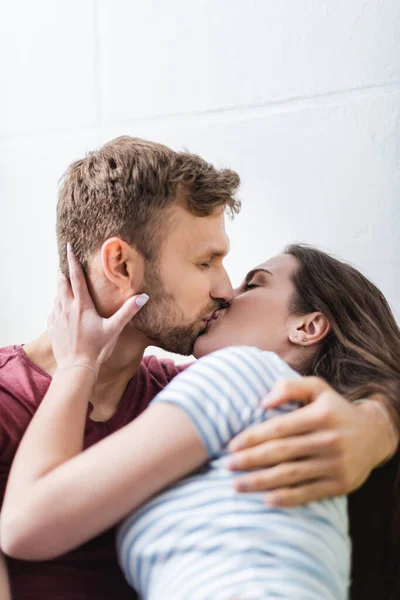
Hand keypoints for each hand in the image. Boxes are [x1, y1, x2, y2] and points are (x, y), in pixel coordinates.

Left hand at [48, 244, 148, 374]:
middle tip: (63, 264)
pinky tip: (60, 310)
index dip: (72, 261)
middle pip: (61, 284)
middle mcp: (66, 308)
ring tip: (64, 286)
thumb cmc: (97, 349)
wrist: (76, 368)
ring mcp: (57, 318)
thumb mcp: (115, 329)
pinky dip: (56, 307)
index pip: (76, 277)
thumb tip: (143, 297)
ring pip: (56, 297)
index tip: (68, 247)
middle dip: (62, 272)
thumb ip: (128, 311)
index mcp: (82, 305)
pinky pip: (52, 312)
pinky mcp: (52, 328)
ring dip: (60, 289)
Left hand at [227, 377, 396, 506]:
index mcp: (320, 415)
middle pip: (281, 453)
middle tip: (227, 466)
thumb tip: (263, 403)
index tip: (232, 445)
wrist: (375, 435)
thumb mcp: (317, 388)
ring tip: (237, 485)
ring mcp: (335, 465)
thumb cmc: (335, 409)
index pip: (279, 428)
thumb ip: (289, 387)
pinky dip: (286, 498)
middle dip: (250, 461)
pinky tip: (266, 500)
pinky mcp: (340, 484)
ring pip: (290, 475)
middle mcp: (328, 440)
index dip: (253, 437)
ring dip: (260, 482)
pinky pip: (308, 493)